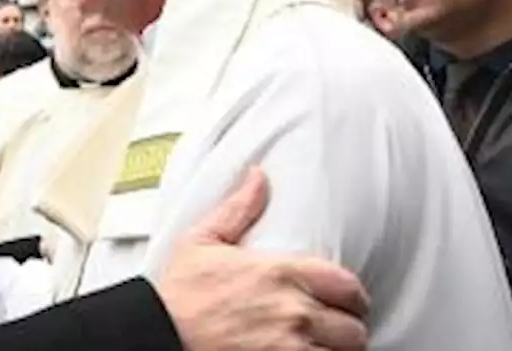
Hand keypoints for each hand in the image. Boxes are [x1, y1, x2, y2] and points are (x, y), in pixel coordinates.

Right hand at [155, 167, 369, 350]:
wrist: (159, 334)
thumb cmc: (177, 294)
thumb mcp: (201, 241)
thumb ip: (238, 209)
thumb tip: (258, 178)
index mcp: (280, 272)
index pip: (347, 286)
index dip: (351, 296)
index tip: (344, 301)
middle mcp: (293, 311)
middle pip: (352, 328)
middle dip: (344, 329)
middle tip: (331, 329)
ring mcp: (290, 347)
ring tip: (321, 347)